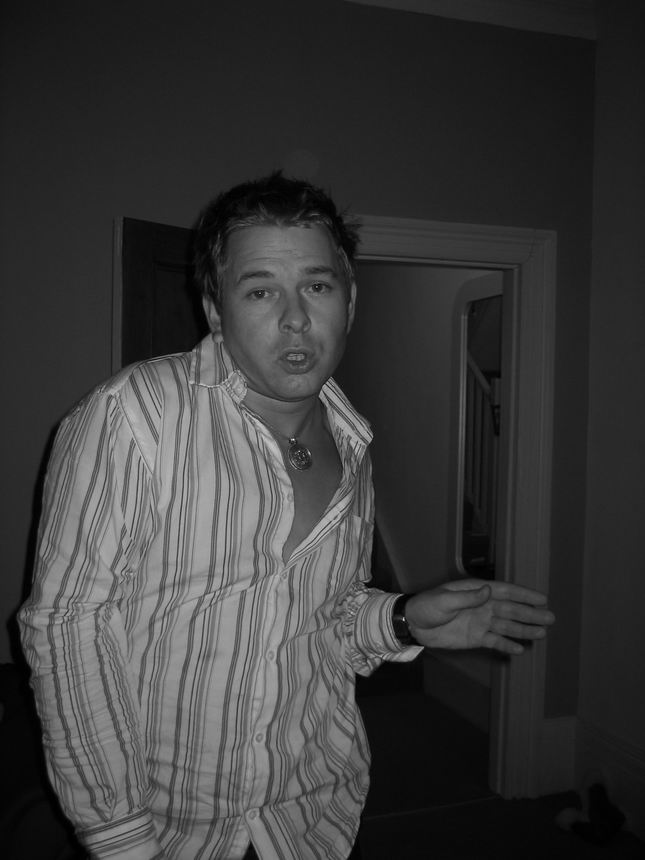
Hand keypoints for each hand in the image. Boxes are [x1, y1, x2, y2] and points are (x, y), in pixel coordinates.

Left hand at [404, 578, 554, 654]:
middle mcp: (483, 606)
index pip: (505, 592)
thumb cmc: (427, 606)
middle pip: (511, 610)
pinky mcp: (475, 638)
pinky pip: (495, 641)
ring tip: (542, 633)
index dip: (524, 595)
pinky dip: (507, 644)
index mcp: (476, 591)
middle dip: (530, 614)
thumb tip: (490, 590)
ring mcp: (480, 622)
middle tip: (551, 618)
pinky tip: (520, 649)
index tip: (542, 599)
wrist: (413, 624)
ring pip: (507, 626)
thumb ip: (468, 597)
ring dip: (524, 629)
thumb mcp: (445, 600)